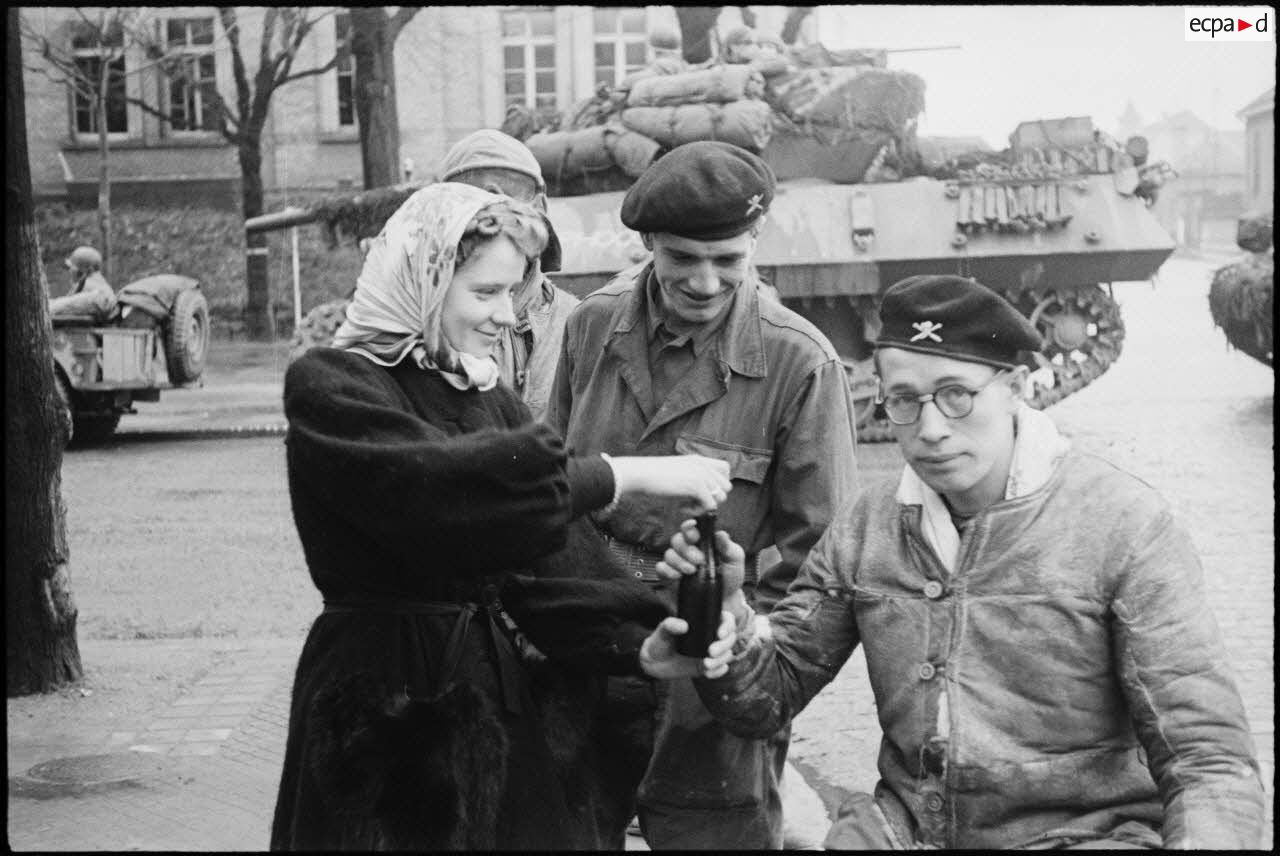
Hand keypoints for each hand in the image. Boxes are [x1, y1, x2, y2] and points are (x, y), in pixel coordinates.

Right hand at [609, 454, 730, 512]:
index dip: (718, 483)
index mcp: (699, 460)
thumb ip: (691, 475)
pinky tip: (682, 508)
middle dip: (713, 497)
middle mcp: (703, 465)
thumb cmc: (652, 475)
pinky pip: (710, 506)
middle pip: (726, 487)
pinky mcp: (696, 486)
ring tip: (687, 505)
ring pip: (720, 498)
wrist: (640, 474)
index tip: (702, 491)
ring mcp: (701, 474)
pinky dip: (697, 512)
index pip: (726, 470)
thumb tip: (700, 492)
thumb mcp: (677, 470)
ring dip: (706, 506)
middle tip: (694, 501)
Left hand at [639, 612, 736, 678]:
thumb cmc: (660, 640)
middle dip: (724, 646)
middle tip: (710, 652)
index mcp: (706, 622)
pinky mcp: (708, 666)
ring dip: (720, 660)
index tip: (719, 634)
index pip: (726, 620)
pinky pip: (720, 669)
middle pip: (730, 639)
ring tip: (705, 664)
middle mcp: (712, 636)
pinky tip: (708, 674)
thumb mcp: (662, 631)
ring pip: (727, 654)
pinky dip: (717, 672)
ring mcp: (711, 652)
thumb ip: (670, 625)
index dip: (728, 626)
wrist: (655, 661)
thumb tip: (684, 626)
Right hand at [656, 519, 747, 609]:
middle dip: (687, 550)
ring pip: (669, 554)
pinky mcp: (670, 576)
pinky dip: (667, 571)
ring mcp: (678, 562)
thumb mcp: (734, 559)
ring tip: (692, 571)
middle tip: (700, 560)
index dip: (688, 527)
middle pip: (677, 540)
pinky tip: (678, 576)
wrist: (725, 599)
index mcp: (701, 541)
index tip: (693, 533)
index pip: (690, 528)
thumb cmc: (730, 576)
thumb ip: (728, 546)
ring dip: (679, 562)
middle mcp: (687, 549)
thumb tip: (720, 534)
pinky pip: (661, 568)